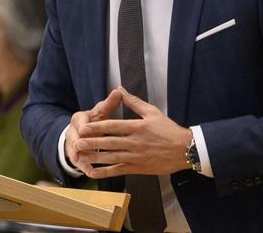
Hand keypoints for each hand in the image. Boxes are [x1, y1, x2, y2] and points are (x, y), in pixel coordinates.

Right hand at [65, 88, 122, 175]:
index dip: (82, 126)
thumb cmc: (95, 121)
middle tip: (82, 146)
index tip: (84, 129)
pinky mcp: (76, 158)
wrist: (83, 133)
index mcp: (79, 119)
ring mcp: (73, 145)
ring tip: (86, 162)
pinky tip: (91, 172)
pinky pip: (80, 164)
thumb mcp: (101, 112)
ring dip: (80, 156)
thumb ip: (109, 103)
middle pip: (74, 137)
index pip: (79, 121)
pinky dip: (85, 168)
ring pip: (74, 151)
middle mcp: (73, 131)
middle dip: (79, 142)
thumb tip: (119, 91)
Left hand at [74, 87, 192, 178]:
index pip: (113, 127)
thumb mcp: (152, 112)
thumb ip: (134, 102)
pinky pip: (120, 170)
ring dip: (96, 158)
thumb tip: (120, 89)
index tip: (83, 127)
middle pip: (110, 143)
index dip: (97, 127)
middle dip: (92, 143)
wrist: (185, 150)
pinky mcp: (139, 168)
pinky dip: (107, 172)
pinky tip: (95, 172)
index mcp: (137, 127)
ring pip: (112, 158)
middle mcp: (135, 142)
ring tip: (81, 157)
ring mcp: (137, 157)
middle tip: (77, 143)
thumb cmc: (168, 129)